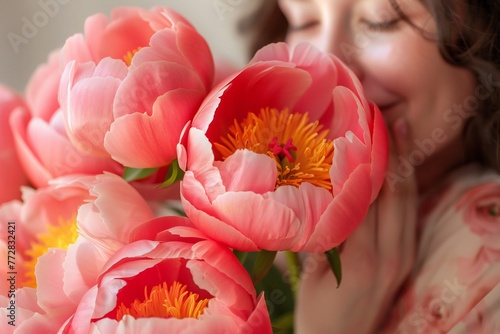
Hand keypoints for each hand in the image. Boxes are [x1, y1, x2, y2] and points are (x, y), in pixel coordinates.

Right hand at [294, 118, 417, 333]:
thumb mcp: (312, 272)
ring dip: (405, 165)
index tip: (364, 128)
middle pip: (396, 192)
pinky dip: (405, 188)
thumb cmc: (318, 310)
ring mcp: (403, 257)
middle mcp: (390, 254)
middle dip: (395, 152)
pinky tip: (400, 168)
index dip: (368, 159)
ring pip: (408, 201)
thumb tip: (327, 191)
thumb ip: (324, 231)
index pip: (368, 196)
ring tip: (402, 133)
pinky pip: (409, 215)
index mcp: (361, 257)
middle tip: (389, 118)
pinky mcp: (406, 260)